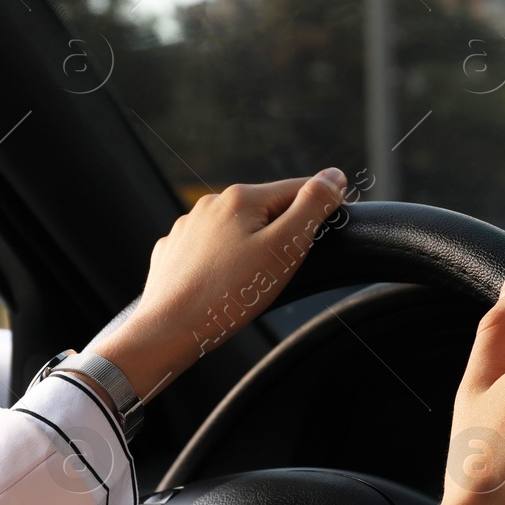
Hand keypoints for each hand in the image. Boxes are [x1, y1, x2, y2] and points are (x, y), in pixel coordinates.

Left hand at [89, 169, 348, 401]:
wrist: (170, 328)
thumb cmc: (231, 292)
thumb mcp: (285, 247)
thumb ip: (312, 207)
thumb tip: (334, 176)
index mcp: (241, 197)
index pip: (297, 189)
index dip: (318, 211)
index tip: (326, 237)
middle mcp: (210, 203)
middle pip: (265, 210)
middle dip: (280, 235)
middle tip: (281, 272)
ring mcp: (188, 227)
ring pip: (235, 230)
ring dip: (250, 248)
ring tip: (250, 284)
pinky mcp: (174, 250)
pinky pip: (210, 250)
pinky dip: (222, 263)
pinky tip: (222, 286)